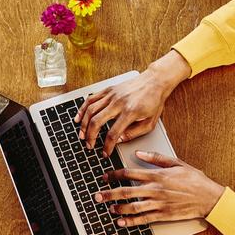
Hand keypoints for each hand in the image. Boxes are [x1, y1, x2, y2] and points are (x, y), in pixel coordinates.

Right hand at [75, 50, 190, 156]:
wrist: (155, 81)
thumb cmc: (154, 101)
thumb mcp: (150, 123)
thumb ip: (133, 134)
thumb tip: (118, 140)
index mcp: (130, 112)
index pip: (113, 133)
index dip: (107, 146)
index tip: (105, 153)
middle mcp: (118, 102)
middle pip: (97, 121)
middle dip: (90, 136)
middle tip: (89, 145)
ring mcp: (112, 94)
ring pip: (91, 110)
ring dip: (84, 124)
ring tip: (82, 135)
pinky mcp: (108, 89)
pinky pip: (91, 99)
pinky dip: (82, 109)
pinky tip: (78, 117)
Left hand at [94, 151, 224, 225]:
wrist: (208, 197)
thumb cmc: (194, 179)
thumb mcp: (176, 162)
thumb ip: (156, 157)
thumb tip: (139, 152)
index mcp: (157, 175)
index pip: (130, 173)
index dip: (115, 175)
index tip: (106, 176)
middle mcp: (155, 190)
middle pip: (127, 191)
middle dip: (109, 193)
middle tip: (97, 196)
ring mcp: (159, 204)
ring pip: (133, 207)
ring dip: (118, 208)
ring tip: (108, 208)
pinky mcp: (163, 215)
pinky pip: (143, 219)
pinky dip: (131, 222)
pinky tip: (121, 222)